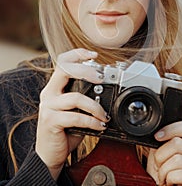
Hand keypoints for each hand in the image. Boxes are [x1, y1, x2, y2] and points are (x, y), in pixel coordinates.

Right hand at [35, 48, 108, 179]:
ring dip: (95, 106)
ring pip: (76, 97)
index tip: (94, 54)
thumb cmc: (65, 129)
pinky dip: (92, 121)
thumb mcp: (74, 109)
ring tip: (104, 115)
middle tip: (101, 78)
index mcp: (54, 87)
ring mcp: (48, 106)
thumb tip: (106, 89)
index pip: (63, 62)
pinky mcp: (50, 120)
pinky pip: (76, 117)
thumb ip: (84, 97)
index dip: (77, 54)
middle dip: (86, 71)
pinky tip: (100, 126)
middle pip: (65, 70)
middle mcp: (49, 93)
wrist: (49, 153)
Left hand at [147, 120, 181, 184]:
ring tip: (164, 178)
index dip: (171, 129)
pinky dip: (171, 179)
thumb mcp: (160, 157)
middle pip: (177, 143)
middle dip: (160, 156)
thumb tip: (158, 132)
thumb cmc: (163, 179)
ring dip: (164, 171)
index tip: (157, 137)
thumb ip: (162, 143)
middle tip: (159, 167)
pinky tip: (170, 183)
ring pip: (178, 159)